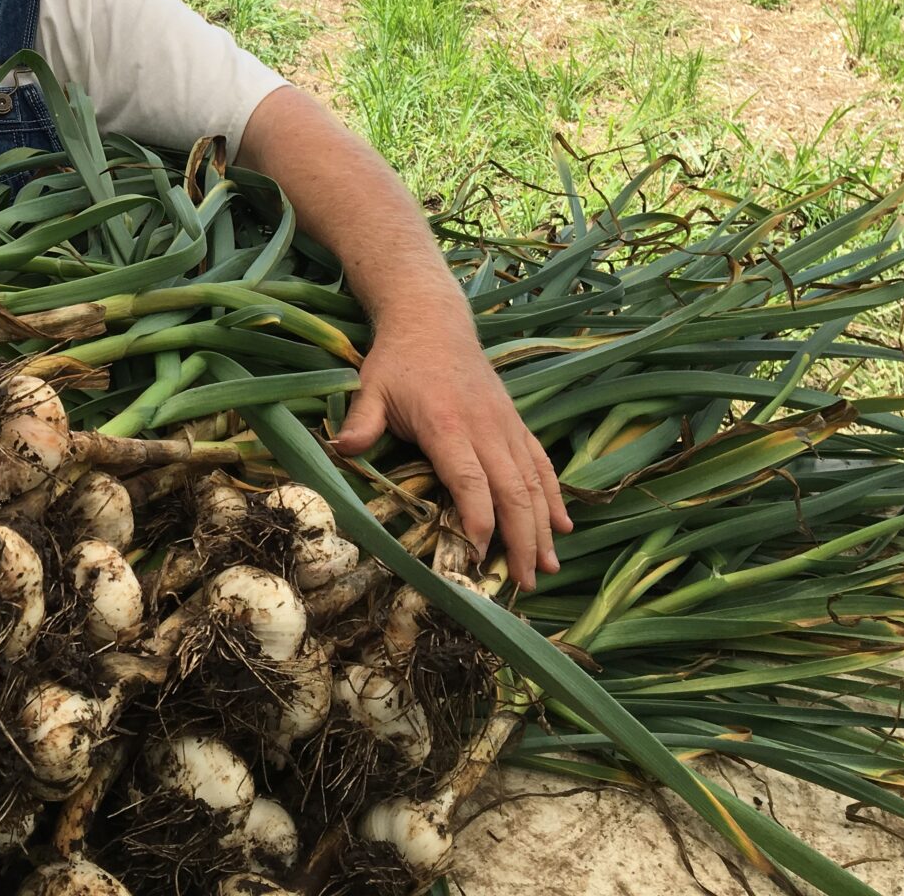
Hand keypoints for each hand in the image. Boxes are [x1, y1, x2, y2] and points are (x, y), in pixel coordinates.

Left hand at [332, 318, 570, 590]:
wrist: (433, 320)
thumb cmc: (398, 359)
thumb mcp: (371, 385)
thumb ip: (362, 420)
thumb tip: (340, 448)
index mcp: (447, 423)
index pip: (469, 478)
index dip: (478, 517)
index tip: (480, 554)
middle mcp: (485, 427)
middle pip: (510, 490)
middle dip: (519, 539)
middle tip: (522, 583)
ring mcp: (506, 425)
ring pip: (533, 481)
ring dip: (542, 526)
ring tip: (547, 567)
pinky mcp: (516, 423)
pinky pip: (540, 463)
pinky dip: (554, 495)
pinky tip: (563, 526)